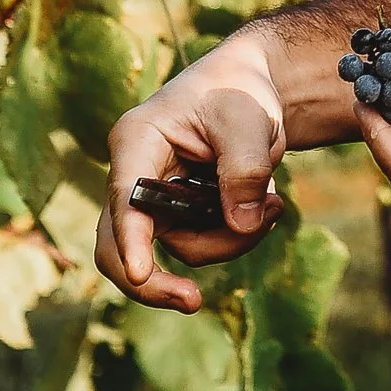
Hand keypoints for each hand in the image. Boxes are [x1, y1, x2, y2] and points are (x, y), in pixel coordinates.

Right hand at [99, 31, 292, 310]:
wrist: (246, 88)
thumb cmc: (238, 91)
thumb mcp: (248, 119)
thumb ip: (244, 168)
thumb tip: (241, 225)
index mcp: (137, 141)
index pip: (126, 198)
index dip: (130, 239)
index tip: (140, 274)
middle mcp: (133, 175)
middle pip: (118, 245)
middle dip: (153, 281)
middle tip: (194, 302)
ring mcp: (153, 201)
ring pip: (176, 249)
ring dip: (229, 241)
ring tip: (273, 205)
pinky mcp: (177, 216)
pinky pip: (200, 245)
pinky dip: (235, 237)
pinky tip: (265, 208)